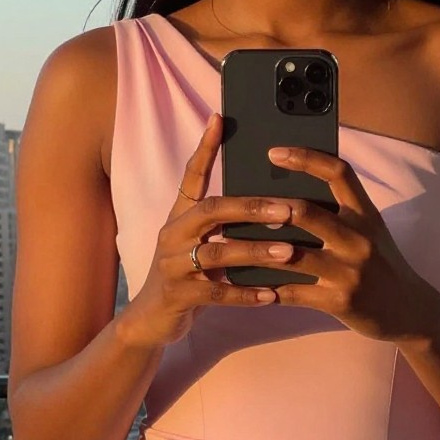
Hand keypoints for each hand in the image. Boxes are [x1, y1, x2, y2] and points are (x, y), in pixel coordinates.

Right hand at [120, 113, 304, 350]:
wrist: (150, 320)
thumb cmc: (186, 278)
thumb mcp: (198, 245)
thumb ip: (222, 226)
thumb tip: (266, 204)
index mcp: (179, 218)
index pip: (191, 177)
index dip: (204, 149)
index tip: (220, 119)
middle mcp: (172, 236)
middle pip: (211, 211)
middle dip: (251, 208)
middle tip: (287, 209)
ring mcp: (172, 266)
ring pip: (216, 254)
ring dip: (255, 252)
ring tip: (288, 252)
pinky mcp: (177, 296)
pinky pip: (215, 294)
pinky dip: (245, 294)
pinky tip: (272, 295)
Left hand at [256, 143, 430, 342]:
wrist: (409, 310)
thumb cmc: (380, 265)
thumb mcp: (369, 230)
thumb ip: (339, 212)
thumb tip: (288, 193)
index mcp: (366, 213)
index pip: (338, 172)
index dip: (305, 158)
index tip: (273, 152)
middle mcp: (359, 239)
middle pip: (307, 212)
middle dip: (269, 207)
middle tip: (239, 203)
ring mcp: (349, 272)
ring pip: (292, 255)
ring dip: (256, 250)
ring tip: (228, 242)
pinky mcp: (339, 302)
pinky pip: (293, 292)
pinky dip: (265, 287)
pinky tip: (244, 282)